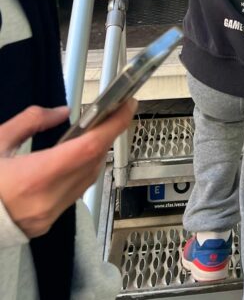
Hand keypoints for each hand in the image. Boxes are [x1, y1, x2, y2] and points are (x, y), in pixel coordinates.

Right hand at [0, 100, 135, 237]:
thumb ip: (31, 121)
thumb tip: (61, 111)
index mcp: (34, 177)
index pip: (88, 148)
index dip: (113, 125)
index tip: (126, 105)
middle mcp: (47, 199)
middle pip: (93, 161)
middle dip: (106, 135)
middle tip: (111, 112)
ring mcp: (49, 215)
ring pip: (88, 178)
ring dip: (95, 153)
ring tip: (93, 132)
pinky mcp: (47, 223)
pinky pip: (76, 193)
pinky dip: (82, 172)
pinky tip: (75, 158)